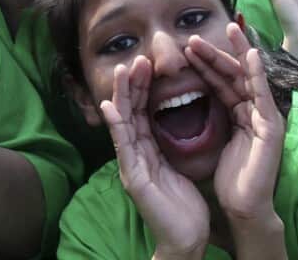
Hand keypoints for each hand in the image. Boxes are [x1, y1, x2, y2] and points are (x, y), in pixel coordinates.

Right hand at [101, 56, 209, 257]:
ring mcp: (131, 165)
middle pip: (130, 112)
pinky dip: (116, 125)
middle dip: (132, 85)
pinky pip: (123, 147)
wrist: (186, 238)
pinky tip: (111, 107)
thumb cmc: (184, 205)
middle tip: (136, 58)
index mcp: (148, 150)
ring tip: (124, 71)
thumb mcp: (177, 165)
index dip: (143, 88)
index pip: (143, 112)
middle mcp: (135, 155)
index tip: (148, 63)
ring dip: (122, 96)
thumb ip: (169, 144)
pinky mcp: (133, 178)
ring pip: (123, 123)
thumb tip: (172, 121)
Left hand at [186, 24, 284, 224]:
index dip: (207, 64)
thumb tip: (192, 100)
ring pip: (249, 78)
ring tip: (228, 30)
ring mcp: (267, 118)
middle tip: (197, 35)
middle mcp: (256, 112)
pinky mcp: (272, 127)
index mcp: (242, 115)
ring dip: (237, 53)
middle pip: (235, 75)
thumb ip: (212, 118)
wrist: (244, 209)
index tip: (189, 48)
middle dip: (217, 54)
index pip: (223, 83)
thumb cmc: (230, 181)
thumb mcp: (216, 142)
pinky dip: (258, 74)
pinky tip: (251, 55)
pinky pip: (264, 95)